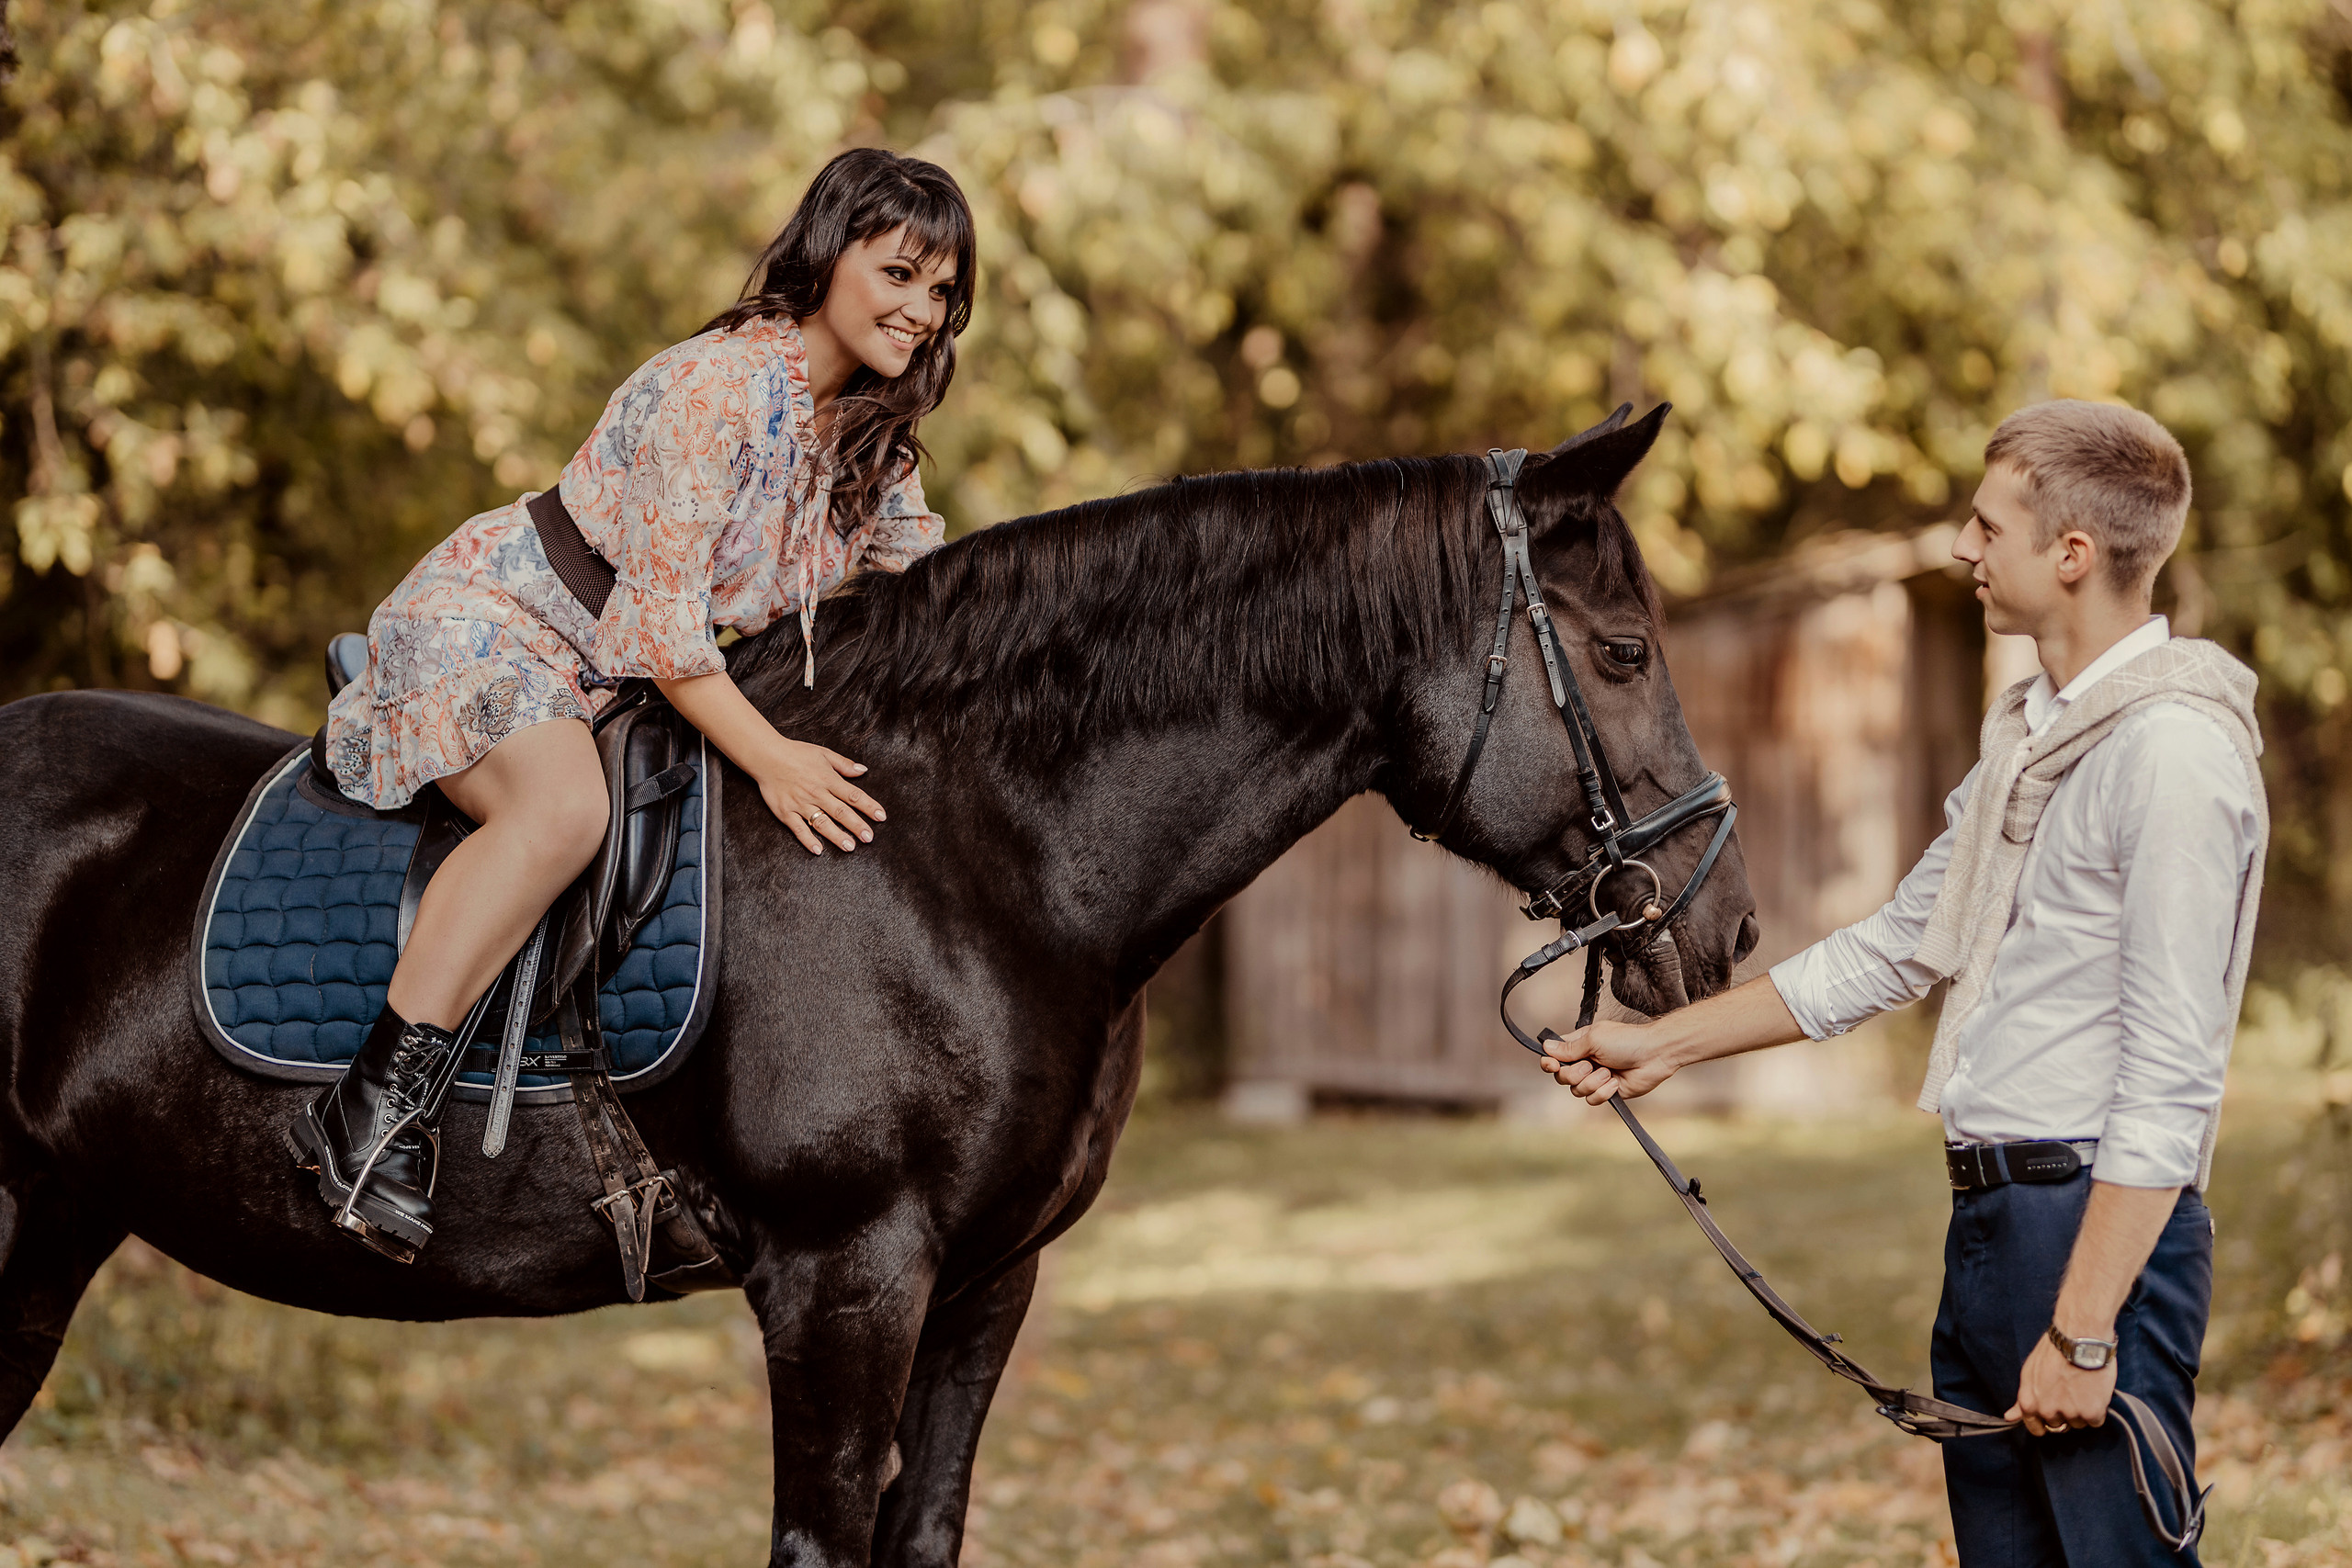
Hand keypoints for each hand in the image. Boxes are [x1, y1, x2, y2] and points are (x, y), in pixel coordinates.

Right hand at [754, 738, 884, 854]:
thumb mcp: (823, 753)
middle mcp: (816, 793)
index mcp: (827, 779)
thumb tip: (863, 770)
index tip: (881, 816)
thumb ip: (844, 764)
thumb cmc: (795, 753)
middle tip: (869, 838)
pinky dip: (808, 840)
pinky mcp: (785, 812)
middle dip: (856, 825)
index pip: (853, 795)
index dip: (868, 806)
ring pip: (821, 822)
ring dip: (836, 836)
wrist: (766, 756)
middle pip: (840, 811)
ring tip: (850, 847)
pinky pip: (798, 829)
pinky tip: (818, 850)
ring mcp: (800, 804)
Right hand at [1538, 1019, 1678, 1102]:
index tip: (1552, 1065)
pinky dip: (1603, 1092)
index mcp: (1579, 1045)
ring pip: (1577, 1090)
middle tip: (1590, 1065)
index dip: (1549, 1063)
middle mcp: (1585, 1062)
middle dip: (1574, 1073)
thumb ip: (1569, 1048)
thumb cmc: (1626, 1041)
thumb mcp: (1594, 1039)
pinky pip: (1592, 1100)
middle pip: (1562, 1077)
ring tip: (1609, 1072)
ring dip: (1593, 1082)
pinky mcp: (1607, 1092)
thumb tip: (1546, 1046)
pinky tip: (1615, 1082)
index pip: (1554, 1056)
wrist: (1653, 1055)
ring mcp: (1595, 1078)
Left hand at [2008, 1333, 2115, 1436]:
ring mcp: (2069, 1414)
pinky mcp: (2091, 1413)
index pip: (2035, 1428)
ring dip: (2082, 1410)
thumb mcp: (2029, 1373)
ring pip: (2079, 1423)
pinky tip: (2094, 1391)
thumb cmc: (2053, 1352)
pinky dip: (2098, 1409)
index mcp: (2029, 1402)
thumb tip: (2009, 1418)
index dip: (2045, 1423)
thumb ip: (2021, 1400)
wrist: (2079, 1339)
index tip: (2053, 1415)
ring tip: (2083, 1387)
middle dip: (2065, 1412)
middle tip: (2070, 1391)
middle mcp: (2047, 1411)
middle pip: (2059, 1425)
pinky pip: (2096, 1420)